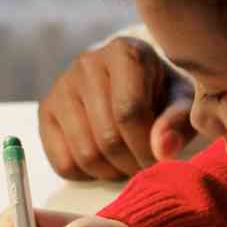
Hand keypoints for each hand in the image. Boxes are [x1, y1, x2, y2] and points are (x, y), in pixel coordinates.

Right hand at [39, 37, 190, 179]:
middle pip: (107, 137)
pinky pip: (62, 162)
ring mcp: (61, 86)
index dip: (146, 147)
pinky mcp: (45, 110)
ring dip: (112, 172)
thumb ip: (177, 123)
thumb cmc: (163, 91)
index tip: (160, 161)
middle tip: (145, 166)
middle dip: (132, 163)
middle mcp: (87, 64)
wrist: (133, 79)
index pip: (129, 112)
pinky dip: (87, 174)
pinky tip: (106, 161)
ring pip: (85, 154)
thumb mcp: (182, 101)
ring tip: (129, 163)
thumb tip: (163, 150)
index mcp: (124, 52)